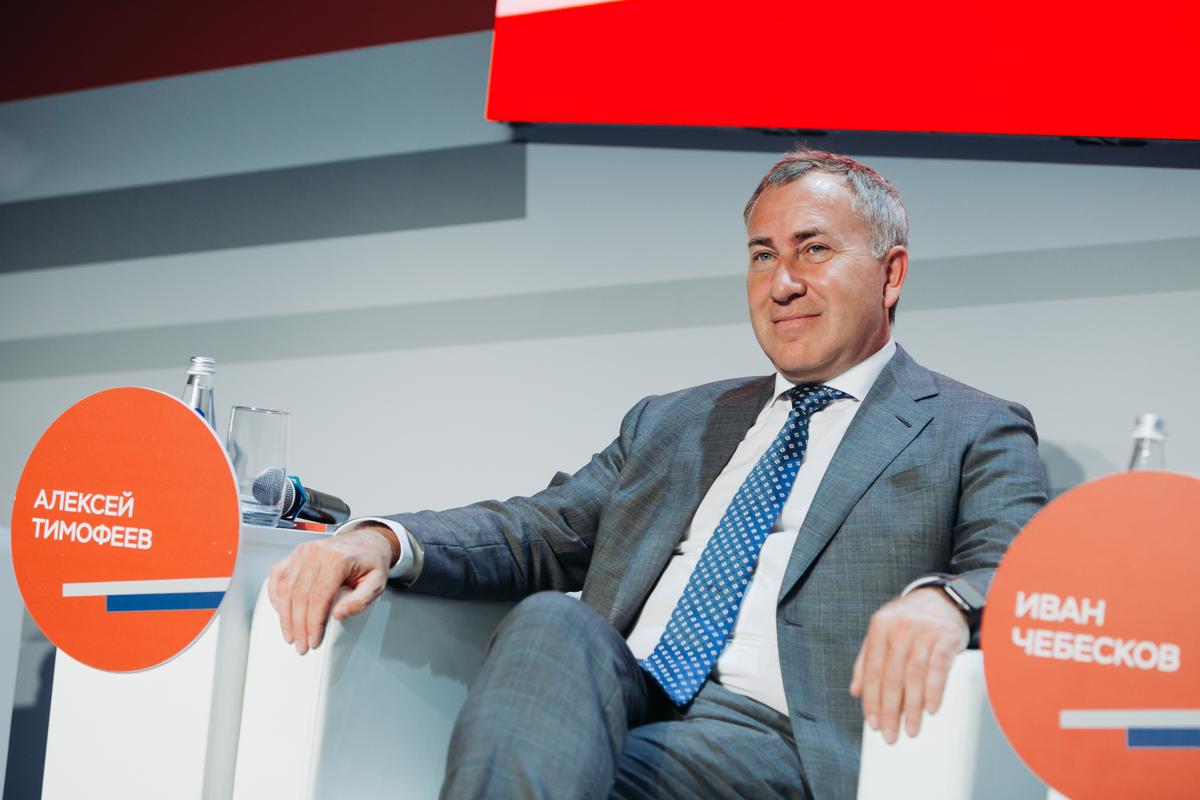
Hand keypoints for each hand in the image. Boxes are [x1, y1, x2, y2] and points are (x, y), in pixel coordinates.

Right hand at [267, 523, 399, 654]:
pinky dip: (275, 595)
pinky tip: (280, 611)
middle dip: (298, 625)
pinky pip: (277, 576)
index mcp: (337, 559)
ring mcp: (303, 552)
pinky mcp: (296, 554)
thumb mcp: (377, 582)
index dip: (313, 623)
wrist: (366, 541)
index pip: (318, 597)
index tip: (313, 640)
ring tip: (290, 634)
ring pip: (285, 588)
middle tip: (300, 644)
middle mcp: (316, 553)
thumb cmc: (370, 561)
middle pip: (299, 596)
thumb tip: (340, 614)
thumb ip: (361, 600)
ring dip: (285, 616)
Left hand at [849, 587, 968, 743]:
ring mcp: (924, 633)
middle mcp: (900, 629)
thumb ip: (866, 660)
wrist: (941, 598)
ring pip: (914, 676)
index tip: (874, 723)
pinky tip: (931, 709)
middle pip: (892, 677)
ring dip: (913, 707)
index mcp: (879, 627)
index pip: (872, 670)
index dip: (872, 700)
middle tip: (891, 735)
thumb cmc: (907, 620)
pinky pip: (939, 668)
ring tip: (912, 729)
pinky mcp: (946, 638)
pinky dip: (934, 690)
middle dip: (891, 710)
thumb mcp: (881, 631)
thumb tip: (855, 691)